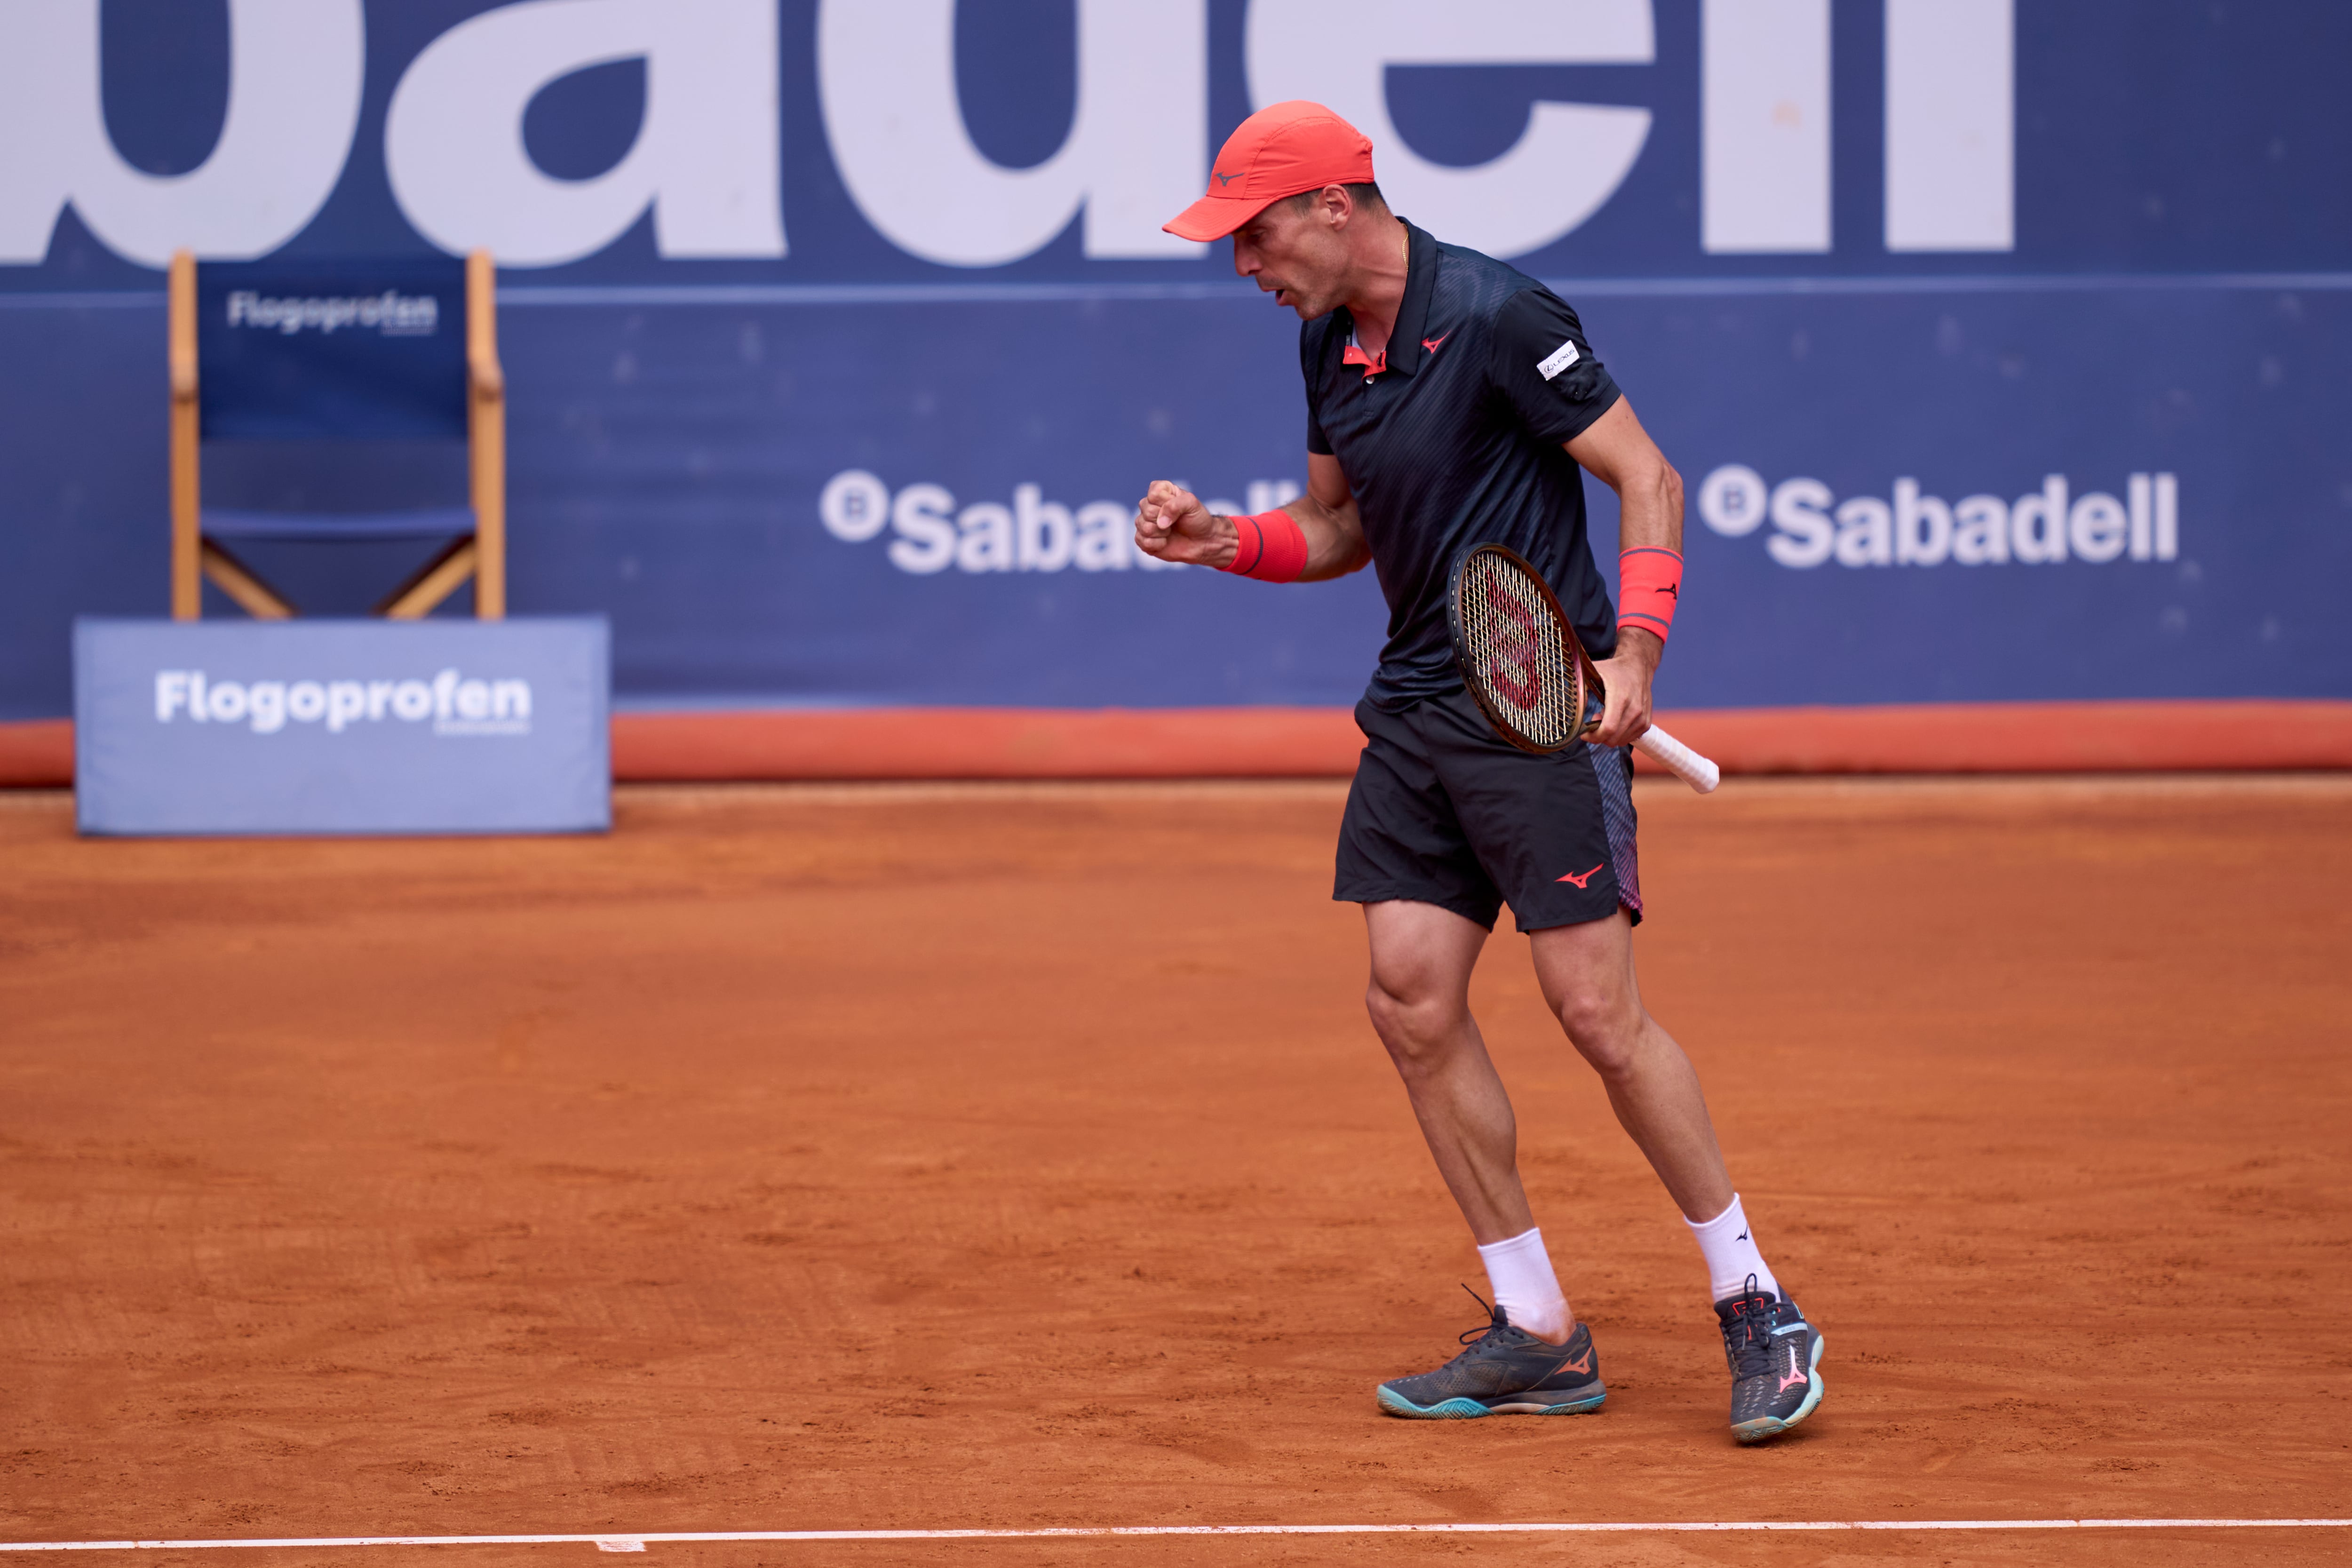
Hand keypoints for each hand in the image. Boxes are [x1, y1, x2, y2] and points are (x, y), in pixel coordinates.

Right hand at [1134, 480, 1234, 567]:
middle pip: (1146, 510)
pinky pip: (1143, 542)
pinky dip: (1157, 544)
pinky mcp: (1143, 539)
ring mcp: (1145, 522)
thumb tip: (1160, 523)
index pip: (1153, 494)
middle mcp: (1149, 505)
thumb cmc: (1197, 519)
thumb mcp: (1192, 504)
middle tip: (1176, 522)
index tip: (1180, 507)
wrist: (1202, 541)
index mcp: (1160, 491)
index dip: (1167, 503)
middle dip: (1165, 519)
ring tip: (1170, 532)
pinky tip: (1165, 542)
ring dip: (1161, 533)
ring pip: (1143, 527)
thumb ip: (1175, 505)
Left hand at [1586, 628, 1659, 747]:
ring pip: (1621, 741)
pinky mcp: (1646, 722)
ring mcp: (1642, 717)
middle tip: (1594, 722)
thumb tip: (1568, 701)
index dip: (1593, 737)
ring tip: (1605, 718)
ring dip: (1609, 735)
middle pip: (1613, 738)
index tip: (1584, 733)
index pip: (1608, 729)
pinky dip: (1620, 735)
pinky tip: (1616, 721)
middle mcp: (1634, 709)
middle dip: (1598, 737)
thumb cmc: (1614, 670)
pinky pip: (1630, 739)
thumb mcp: (1594, 672)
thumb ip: (1579, 686)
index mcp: (1620, 698)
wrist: (1638, 666)